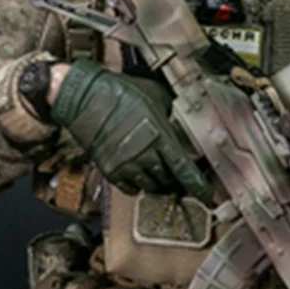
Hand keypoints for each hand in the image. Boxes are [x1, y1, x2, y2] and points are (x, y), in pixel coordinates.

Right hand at [49, 59, 210, 198]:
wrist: (82, 96)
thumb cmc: (119, 92)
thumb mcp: (155, 96)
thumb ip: (172, 114)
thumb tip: (183, 124)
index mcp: (160, 137)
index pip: (185, 170)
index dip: (198, 186)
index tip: (207, 196)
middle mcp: (145, 155)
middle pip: (169, 181)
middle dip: (177, 181)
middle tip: (180, 177)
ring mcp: (126, 165)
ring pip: (151, 186)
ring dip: (159, 183)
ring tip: (160, 174)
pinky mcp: (110, 170)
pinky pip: (130, 189)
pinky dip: (138, 186)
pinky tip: (140, 175)